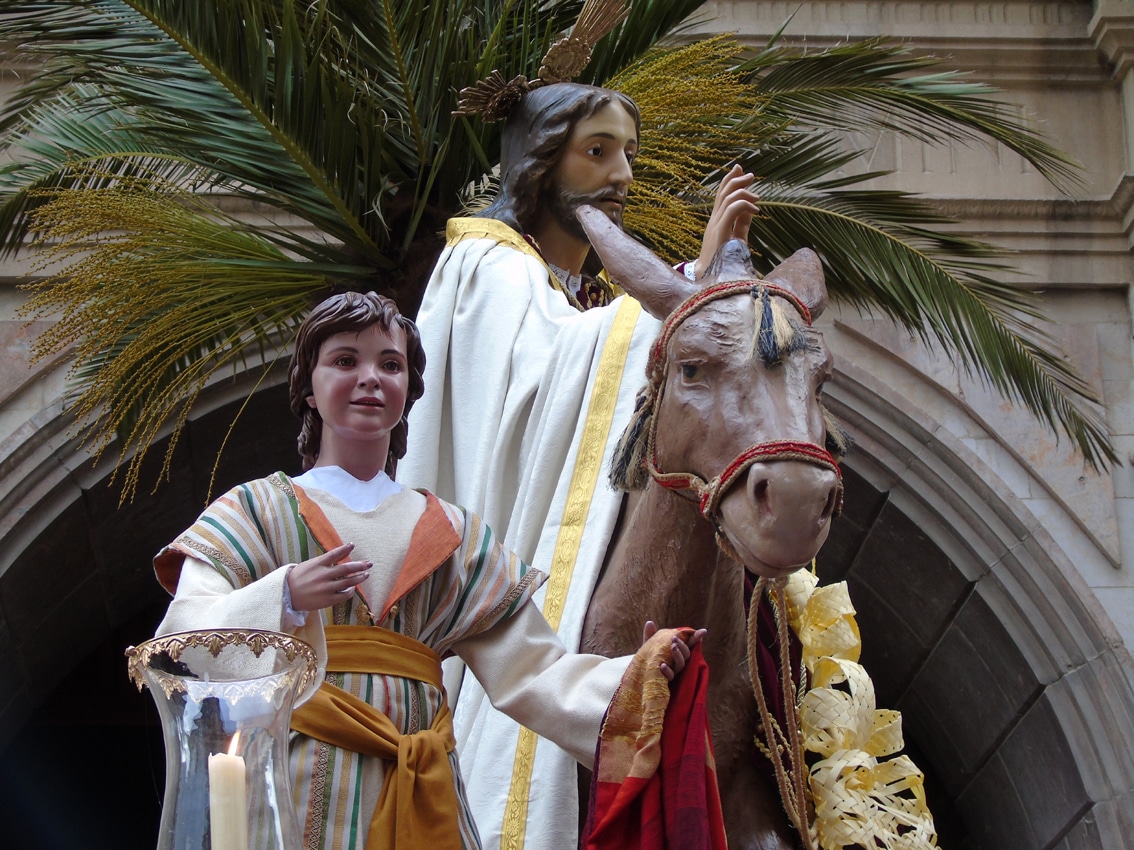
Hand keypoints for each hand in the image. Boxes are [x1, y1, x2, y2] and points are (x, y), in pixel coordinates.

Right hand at [286, 542, 370, 611]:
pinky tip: (352, 588)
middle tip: (369, 563)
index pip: (334, 553)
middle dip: (360, 565)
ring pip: (348, 582)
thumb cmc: (300, 578)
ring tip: (366, 574)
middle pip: (346, 568)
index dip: (345, 548)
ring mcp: (326, 588)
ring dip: (359, 578)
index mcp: (318, 564)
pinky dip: (350, 591)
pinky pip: (344, 595)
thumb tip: (344, 553)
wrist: (287, 594)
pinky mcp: (328, 599)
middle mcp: (323, 575)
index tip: (353, 545)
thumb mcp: (310, 565)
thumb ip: (326, 560)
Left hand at [643, 620, 707, 680]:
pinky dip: (667, 671)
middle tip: (674, 638)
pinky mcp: (667, 681)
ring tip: (672, 647)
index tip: (703, 631)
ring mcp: (674, 672)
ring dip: (678, 655)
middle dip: (682, 645)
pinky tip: (662, 665)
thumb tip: (650, 622)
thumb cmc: (648, 660)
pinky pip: (670, 676)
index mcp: (677, 652)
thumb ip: (651, 635)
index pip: (688, 644)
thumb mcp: (648, 647)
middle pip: (686, 654)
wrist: (640, 678)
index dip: (696, 638)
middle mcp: (678, 662)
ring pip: (680, 664)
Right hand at [696, 164, 758, 278]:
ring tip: (757, 196)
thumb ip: (742, 223)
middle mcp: (713, 221)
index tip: (741, 170)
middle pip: (722, 193)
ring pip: (727, 199)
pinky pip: (731, 211)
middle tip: (751, 175)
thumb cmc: (723, 263)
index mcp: (716, 221)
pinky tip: (755, 210)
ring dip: (744, 193)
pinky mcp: (719, 233)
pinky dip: (744, 206)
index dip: (730, 180)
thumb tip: (751, 209)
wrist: (709, 281)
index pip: (721, 195)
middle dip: (737, 180)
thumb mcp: (736, 238)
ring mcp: (715, 226)